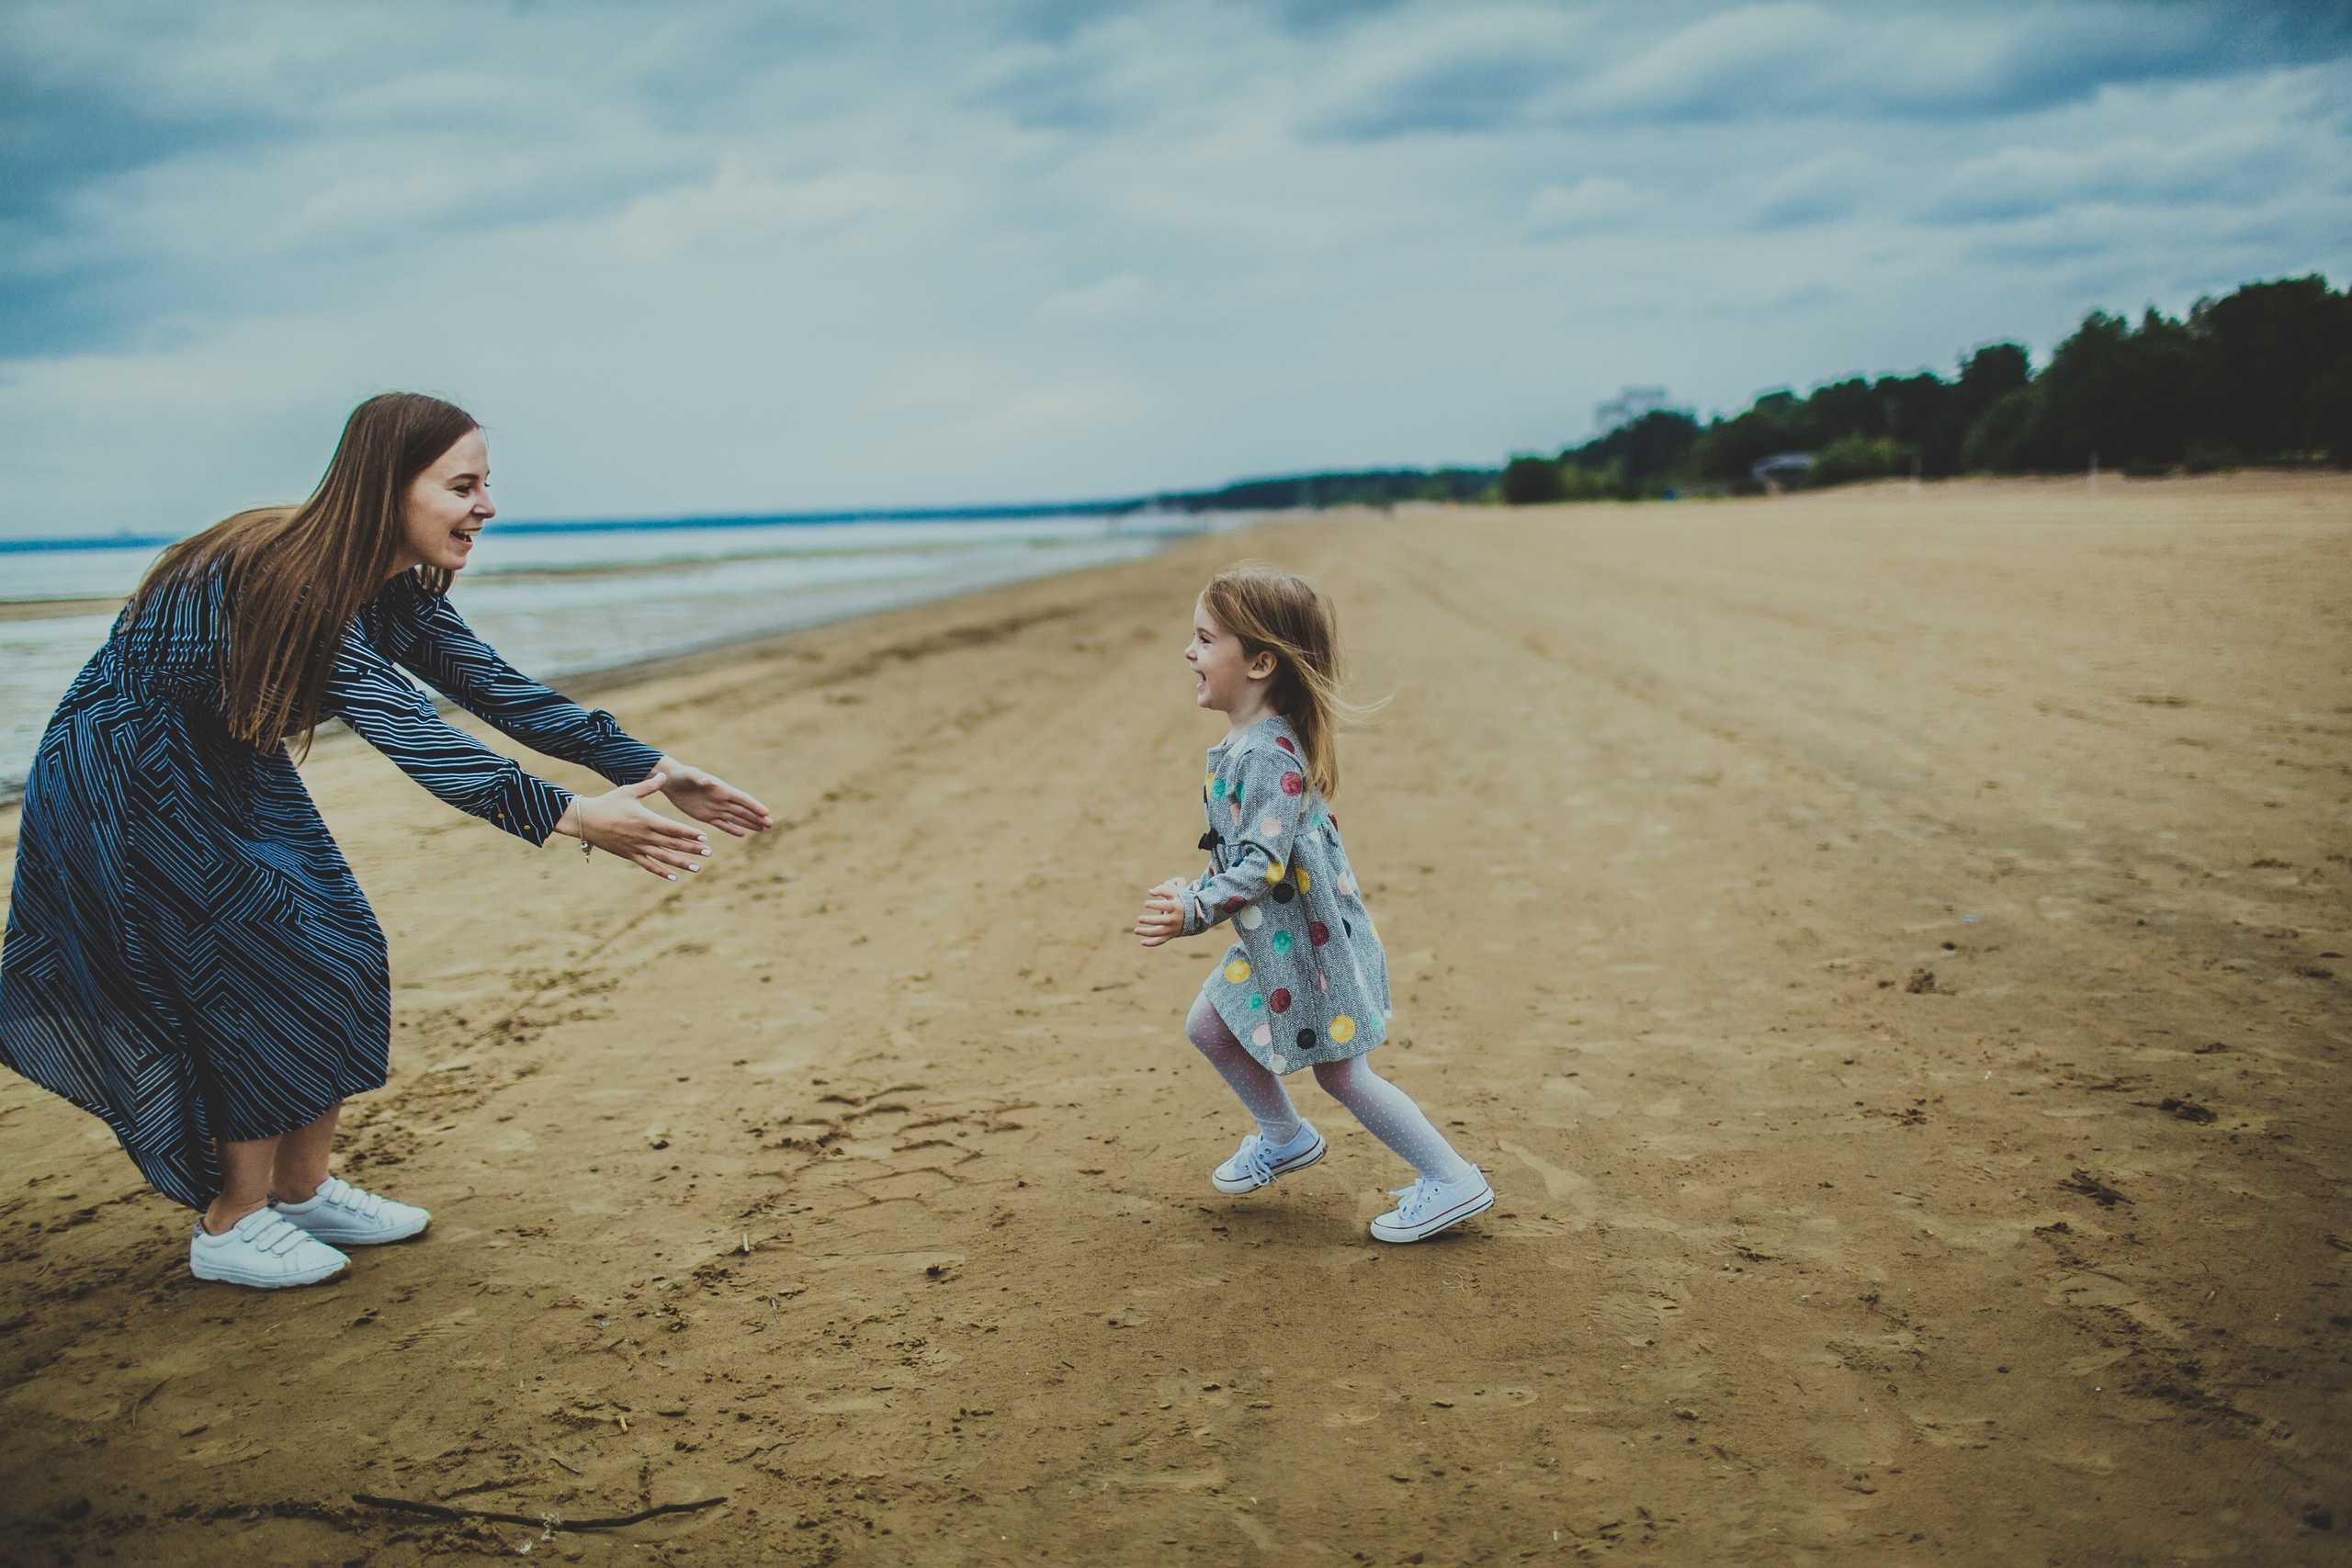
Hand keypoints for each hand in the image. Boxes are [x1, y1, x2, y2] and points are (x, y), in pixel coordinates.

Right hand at [557, 775, 711, 879]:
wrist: (586, 820)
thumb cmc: (608, 803)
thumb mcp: (629, 791)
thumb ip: (649, 786)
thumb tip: (663, 775)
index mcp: (647, 820)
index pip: (673, 828)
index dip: (689, 834)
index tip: (704, 837)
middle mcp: (644, 836)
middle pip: (673, 844)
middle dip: (692, 849)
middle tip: (708, 853)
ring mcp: (637, 847)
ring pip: (664, 857)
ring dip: (681, 863)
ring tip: (697, 868)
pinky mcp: (630, 854)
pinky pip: (648, 865)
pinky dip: (661, 872)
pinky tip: (673, 877)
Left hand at [653, 756, 773, 837]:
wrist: (671, 782)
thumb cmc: (682, 775)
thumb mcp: (690, 775)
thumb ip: (699, 778)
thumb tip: (709, 781)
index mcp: (721, 789)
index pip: (742, 799)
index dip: (754, 806)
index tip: (766, 813)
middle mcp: (721, 799)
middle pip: (743, 810)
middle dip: (756, 817)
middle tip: (770, 825)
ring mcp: (715, 808)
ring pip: (735, 818)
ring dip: (749, 823)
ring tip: (762, 829)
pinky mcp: (706, 816)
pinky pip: (721, 824)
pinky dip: (732, 829)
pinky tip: (742, 833)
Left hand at [1135, 878, 1186, 947]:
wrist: (1192, 915)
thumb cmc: (1178, 901)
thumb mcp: (1174, 893)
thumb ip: (1162, 889)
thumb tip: (1150, 891)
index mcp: (1176, 907)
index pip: (1166, 906)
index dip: (1156, 905)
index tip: (1145, 903)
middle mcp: (1175, 919)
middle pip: (1162, 921)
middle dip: (1150, 920)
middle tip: (1139, 918)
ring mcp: (1172, 928)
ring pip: (1159, 933)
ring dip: (1147, 932)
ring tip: (1135, 930)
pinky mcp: (1170, 935)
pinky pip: (1161, 941)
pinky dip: (1152, 943)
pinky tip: (1142, 942)